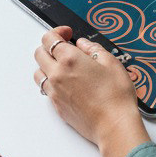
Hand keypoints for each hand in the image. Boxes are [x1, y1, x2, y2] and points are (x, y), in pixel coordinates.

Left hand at [34, 27, 148, 156]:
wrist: (114, 125)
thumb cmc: (116, 96)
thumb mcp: (111, 62)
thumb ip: (94, 49)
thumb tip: (83, 44)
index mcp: (70, 59)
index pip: (49, 38)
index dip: (57, 32)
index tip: (67, 33)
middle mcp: (57, 74)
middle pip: (40, 53)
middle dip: (50, 46)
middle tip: (65, 47)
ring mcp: (55, 92)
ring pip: (39, 72)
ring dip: (48, 65)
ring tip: (64, 65)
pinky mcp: (57, 106)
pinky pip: (46, 89)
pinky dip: (52, 81)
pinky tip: (67, 82)